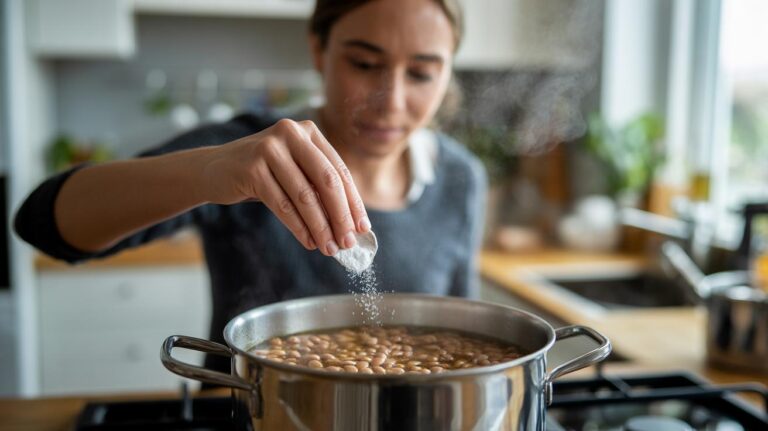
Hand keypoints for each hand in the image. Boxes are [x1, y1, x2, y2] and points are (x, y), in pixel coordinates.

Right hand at [200, 119, 369, 255]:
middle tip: (348, 242)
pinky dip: (299, 227)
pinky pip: (283, 204)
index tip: (363, 228)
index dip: (353, 202)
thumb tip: (351, 224)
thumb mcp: (294, 171)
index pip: (339, 170)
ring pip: (305, 196)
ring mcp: (270, 148)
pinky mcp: (252, 168)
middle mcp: (291, 133)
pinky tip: (309, 242)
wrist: (214, 169)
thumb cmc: (263, 174)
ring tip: (329, 248)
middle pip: (327, 181)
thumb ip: (319, 188)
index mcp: (309, 131)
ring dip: (321, 227)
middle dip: (341, 216)